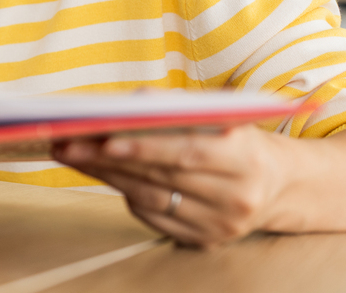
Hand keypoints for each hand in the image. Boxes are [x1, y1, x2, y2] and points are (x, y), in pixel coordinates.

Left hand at [52, 125, 292, 247]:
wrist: (278, 183)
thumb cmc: (236, 138)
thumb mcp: (221, 115)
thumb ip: (179, 108)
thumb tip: (128, 105)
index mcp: (244, 158)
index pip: (186, 152)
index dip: (143, 147)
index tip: (103, 138)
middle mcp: (236, 196)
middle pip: (160, 176)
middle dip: (108, 158)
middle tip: (67, 142)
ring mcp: (220, 224)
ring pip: (150, 197)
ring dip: (105, 175)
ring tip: (71, 154)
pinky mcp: (204, 240)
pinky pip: (153, 216)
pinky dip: (125, 192)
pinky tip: (101, 174)